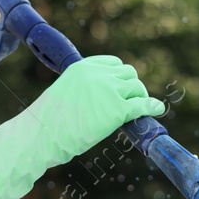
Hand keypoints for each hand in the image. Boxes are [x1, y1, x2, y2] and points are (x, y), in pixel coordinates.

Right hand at [0, 55, 165, 198]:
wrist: (41, 134)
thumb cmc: (47, 121)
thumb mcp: (64, 93)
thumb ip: (83, 90)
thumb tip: (98, 101)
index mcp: (84, 67)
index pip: (114, 64)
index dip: (121, 77)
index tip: (122, 87)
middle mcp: (98, 74)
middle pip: (129, 74)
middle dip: (132, 87)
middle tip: (131, 101)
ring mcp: (109, 91)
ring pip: (137, 88)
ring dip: (140, 97)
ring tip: (139, 109)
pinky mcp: (118, 110)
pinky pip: (143, 105)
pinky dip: (152, 107)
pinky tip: (157, 110)